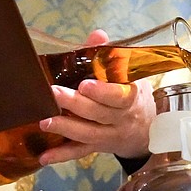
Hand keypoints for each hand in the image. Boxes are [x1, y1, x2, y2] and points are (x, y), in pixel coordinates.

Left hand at [37, 29, 155, 162]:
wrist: (147, 130)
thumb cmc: (133, 95)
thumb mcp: (129, 74)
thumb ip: (110, 55)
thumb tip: (97, 34)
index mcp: (130, 98)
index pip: (119, 96)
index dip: (103, 92)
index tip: (85, 85)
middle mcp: (120, 119)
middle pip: (99, 114)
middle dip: (76, 104)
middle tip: (54, 93)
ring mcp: (108, 136)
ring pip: (88, 135)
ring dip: (65, 128)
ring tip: (44, 121)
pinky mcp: (97, 148)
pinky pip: (79, 153)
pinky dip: (61, 156)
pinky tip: (44, 156)